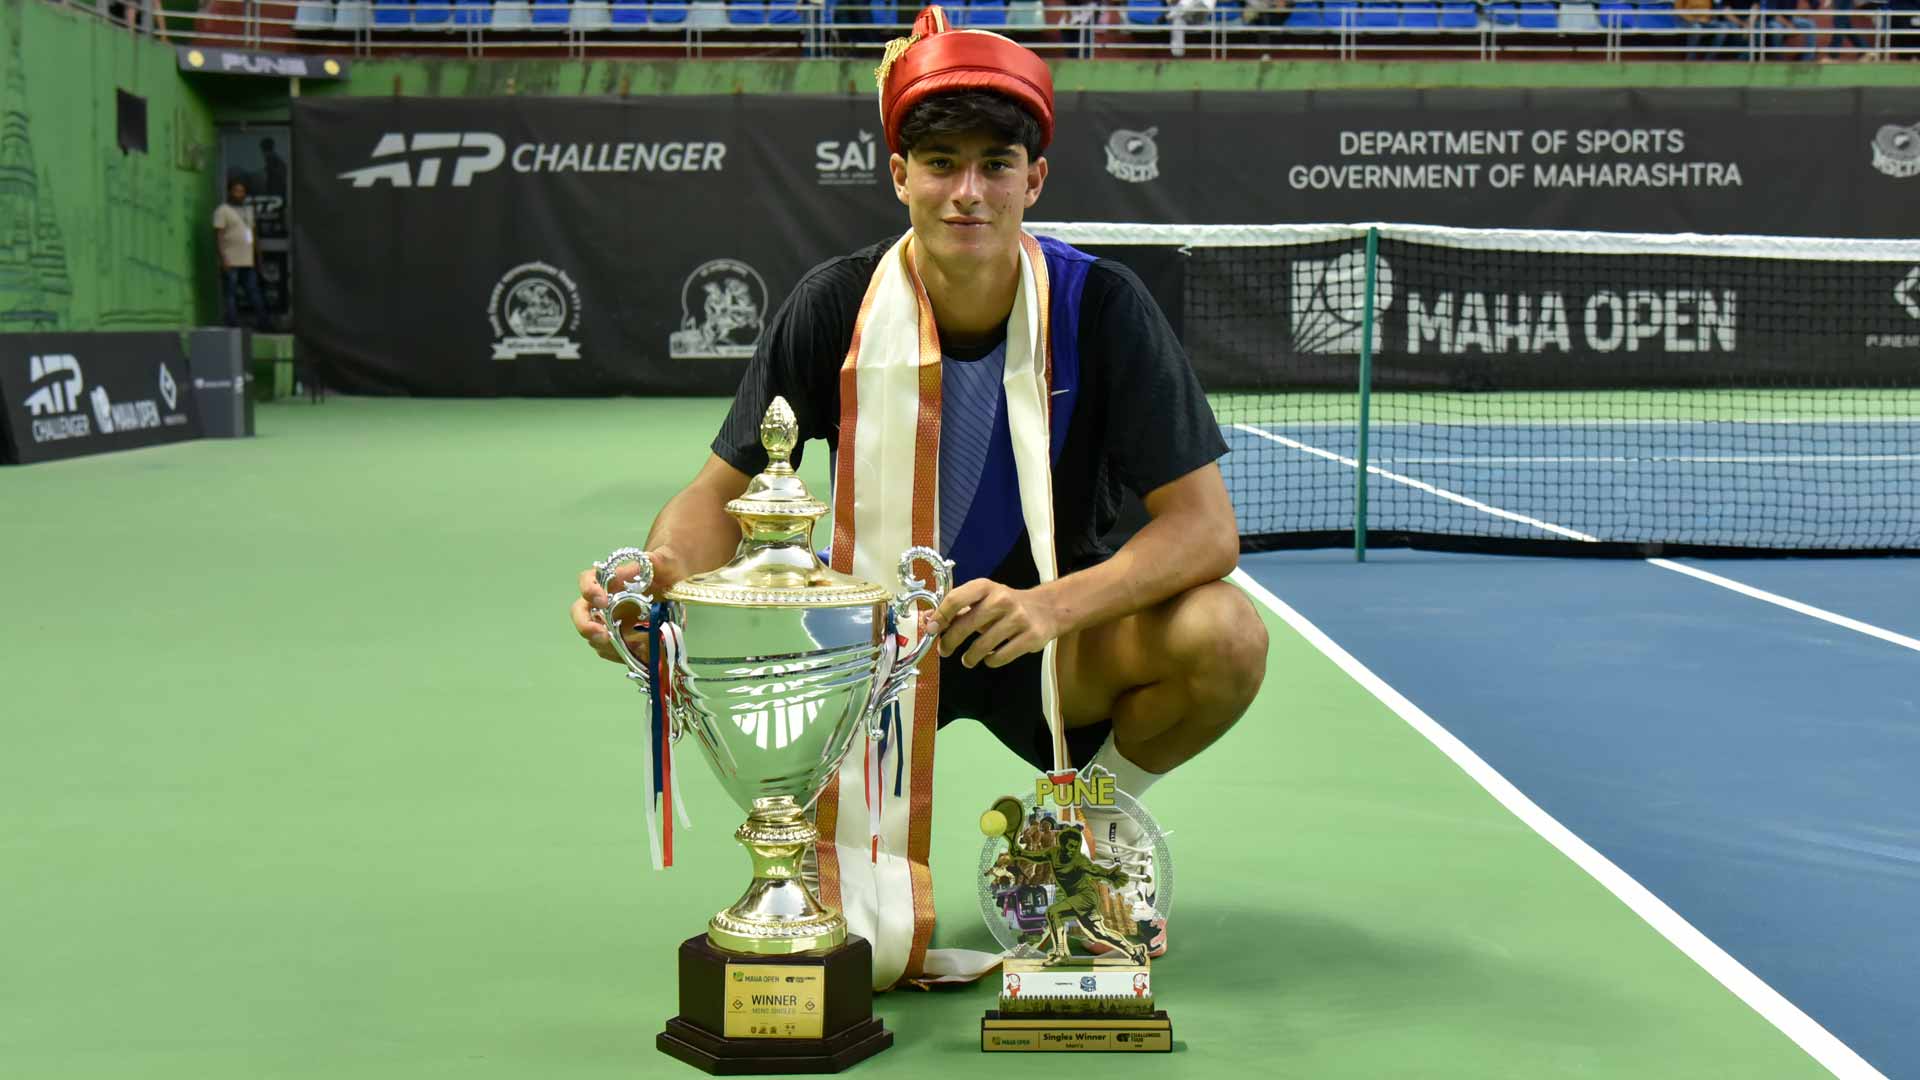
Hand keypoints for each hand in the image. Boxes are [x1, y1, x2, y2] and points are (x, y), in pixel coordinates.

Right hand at [571, 551, 671, 664]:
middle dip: (586, 627)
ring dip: (606, 645)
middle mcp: (601, 602)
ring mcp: (608, 621)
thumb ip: (659, 561)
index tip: (602, 600)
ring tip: (629, 649)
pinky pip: (610, 650)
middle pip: (580, 614)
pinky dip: (620, 655)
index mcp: (608, 580)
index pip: (587, 581)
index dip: (589, 590)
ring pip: (594, 636)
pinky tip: (638, 654)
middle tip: (603, 636)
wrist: (672, 589)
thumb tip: (650, 561)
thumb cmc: (664, 571)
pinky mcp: (618, 638)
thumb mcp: (665, 563)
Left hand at [931, 578, 1061, 669]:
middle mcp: (1002, 599)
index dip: (940, 616)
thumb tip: (927, 620)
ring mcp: (1018, 618)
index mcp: (986, 587)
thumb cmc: (1006, 605)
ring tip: (968, 659)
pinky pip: (1000, 657)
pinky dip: (990, 661)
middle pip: (966, 625)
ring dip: (970, 657)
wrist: (1047, 609)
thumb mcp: (983, 599)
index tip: (932, 630)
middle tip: (944, 651)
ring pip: (983, 646)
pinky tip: (990, 657)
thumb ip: (957, 609)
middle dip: (950, 642)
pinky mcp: (1031, 637)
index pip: (956, 599)